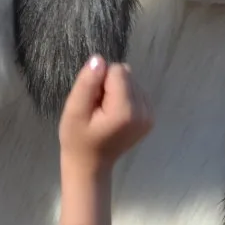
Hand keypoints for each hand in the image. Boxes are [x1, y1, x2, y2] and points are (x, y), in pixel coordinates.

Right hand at [59, 57, 152, 173]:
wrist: (91, 164)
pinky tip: (114, 114)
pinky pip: (137, 91)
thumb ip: (87, 83)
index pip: (117, 70)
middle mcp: (144, 111)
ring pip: (132, 81)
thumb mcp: (74, 110)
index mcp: (126, 111)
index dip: (100, 80)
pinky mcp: (150, 117)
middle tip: (97, 107)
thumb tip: (99, 59)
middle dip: (109, 85)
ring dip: (116, 91)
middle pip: (126, 74)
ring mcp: (150, 115)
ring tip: (104, 112)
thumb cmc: (78, 139)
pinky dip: (124, 97)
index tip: (92, 100)